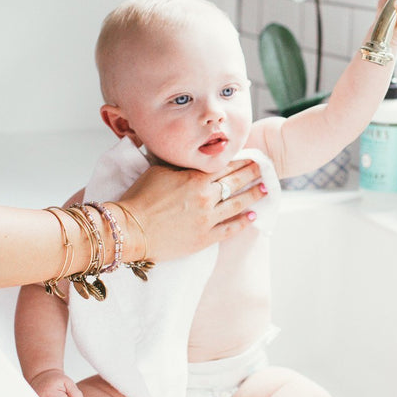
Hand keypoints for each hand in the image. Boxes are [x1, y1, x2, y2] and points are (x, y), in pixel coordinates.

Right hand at [118, 159, 266, 260]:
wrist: (130, 229)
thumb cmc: (140, 198)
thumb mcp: (158, 171)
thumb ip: (180, 165)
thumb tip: (191, 158)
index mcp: (194, 178)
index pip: (225, 166)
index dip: (240, 161)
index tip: (251, 157)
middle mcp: (205, 197)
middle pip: (236, 182)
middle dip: (252, 174)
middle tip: (264, 168)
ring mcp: (207, 219)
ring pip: (238, 204)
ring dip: (254, 195)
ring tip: (265, 188)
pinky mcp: (204, 238)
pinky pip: (230, 229)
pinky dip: (243, 222)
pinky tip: (252, 216)